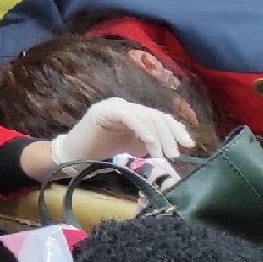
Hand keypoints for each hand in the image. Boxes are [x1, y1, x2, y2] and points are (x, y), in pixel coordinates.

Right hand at [52, 94, 191, 167]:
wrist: (73, 155)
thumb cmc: (101, 152)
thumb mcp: (132, 147)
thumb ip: (149, 143)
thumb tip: (172, 147)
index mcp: (133, 113)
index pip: (160, 117)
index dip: (176, 129)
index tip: (189, 145)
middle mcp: (126, 106)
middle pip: (156, 115)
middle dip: (169, 135)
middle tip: (174, 155)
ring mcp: (114, 106)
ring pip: (145, 116)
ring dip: (157, 137)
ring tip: (161, 155)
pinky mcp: (104, 111)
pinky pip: (129, 117)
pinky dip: (142, 129)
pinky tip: (149, 143)